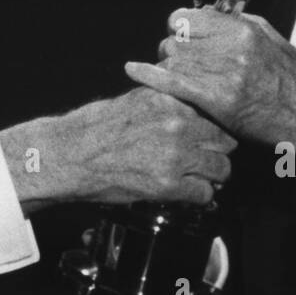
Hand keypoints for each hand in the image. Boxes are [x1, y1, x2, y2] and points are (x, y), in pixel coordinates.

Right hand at [0, 86, 235, 207]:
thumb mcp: (135, 98)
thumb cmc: (96, 127)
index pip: (215, 112)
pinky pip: (205, 194)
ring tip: (199, 179)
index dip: (215, 128)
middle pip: (225, 141)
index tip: (211, 137)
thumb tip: (190, 105)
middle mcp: (178, 124)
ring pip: (221, 169)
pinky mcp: (168, 184)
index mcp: (171, 99)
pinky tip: (186, 193)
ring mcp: (176, 155)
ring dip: (213, 176)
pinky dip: (199, 196)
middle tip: (208, 160)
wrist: (71, 155)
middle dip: (217, 152)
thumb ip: (166, 100)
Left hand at [124, 7, 295, 149]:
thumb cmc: (292, 81)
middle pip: (176, 39)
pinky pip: (172, 82)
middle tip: (182, 64)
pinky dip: (148, 75)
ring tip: (181, 78)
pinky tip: (133, 70)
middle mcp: (230, 47)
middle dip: (173, 50)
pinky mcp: (217, 100)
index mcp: (242, 29)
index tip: (183, 37)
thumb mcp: (270, 39)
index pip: (188, 17)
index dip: (180, 28)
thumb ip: (237, 25)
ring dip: (169, 68)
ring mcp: (223, 74)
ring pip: (172, 59)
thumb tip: (210, 16)